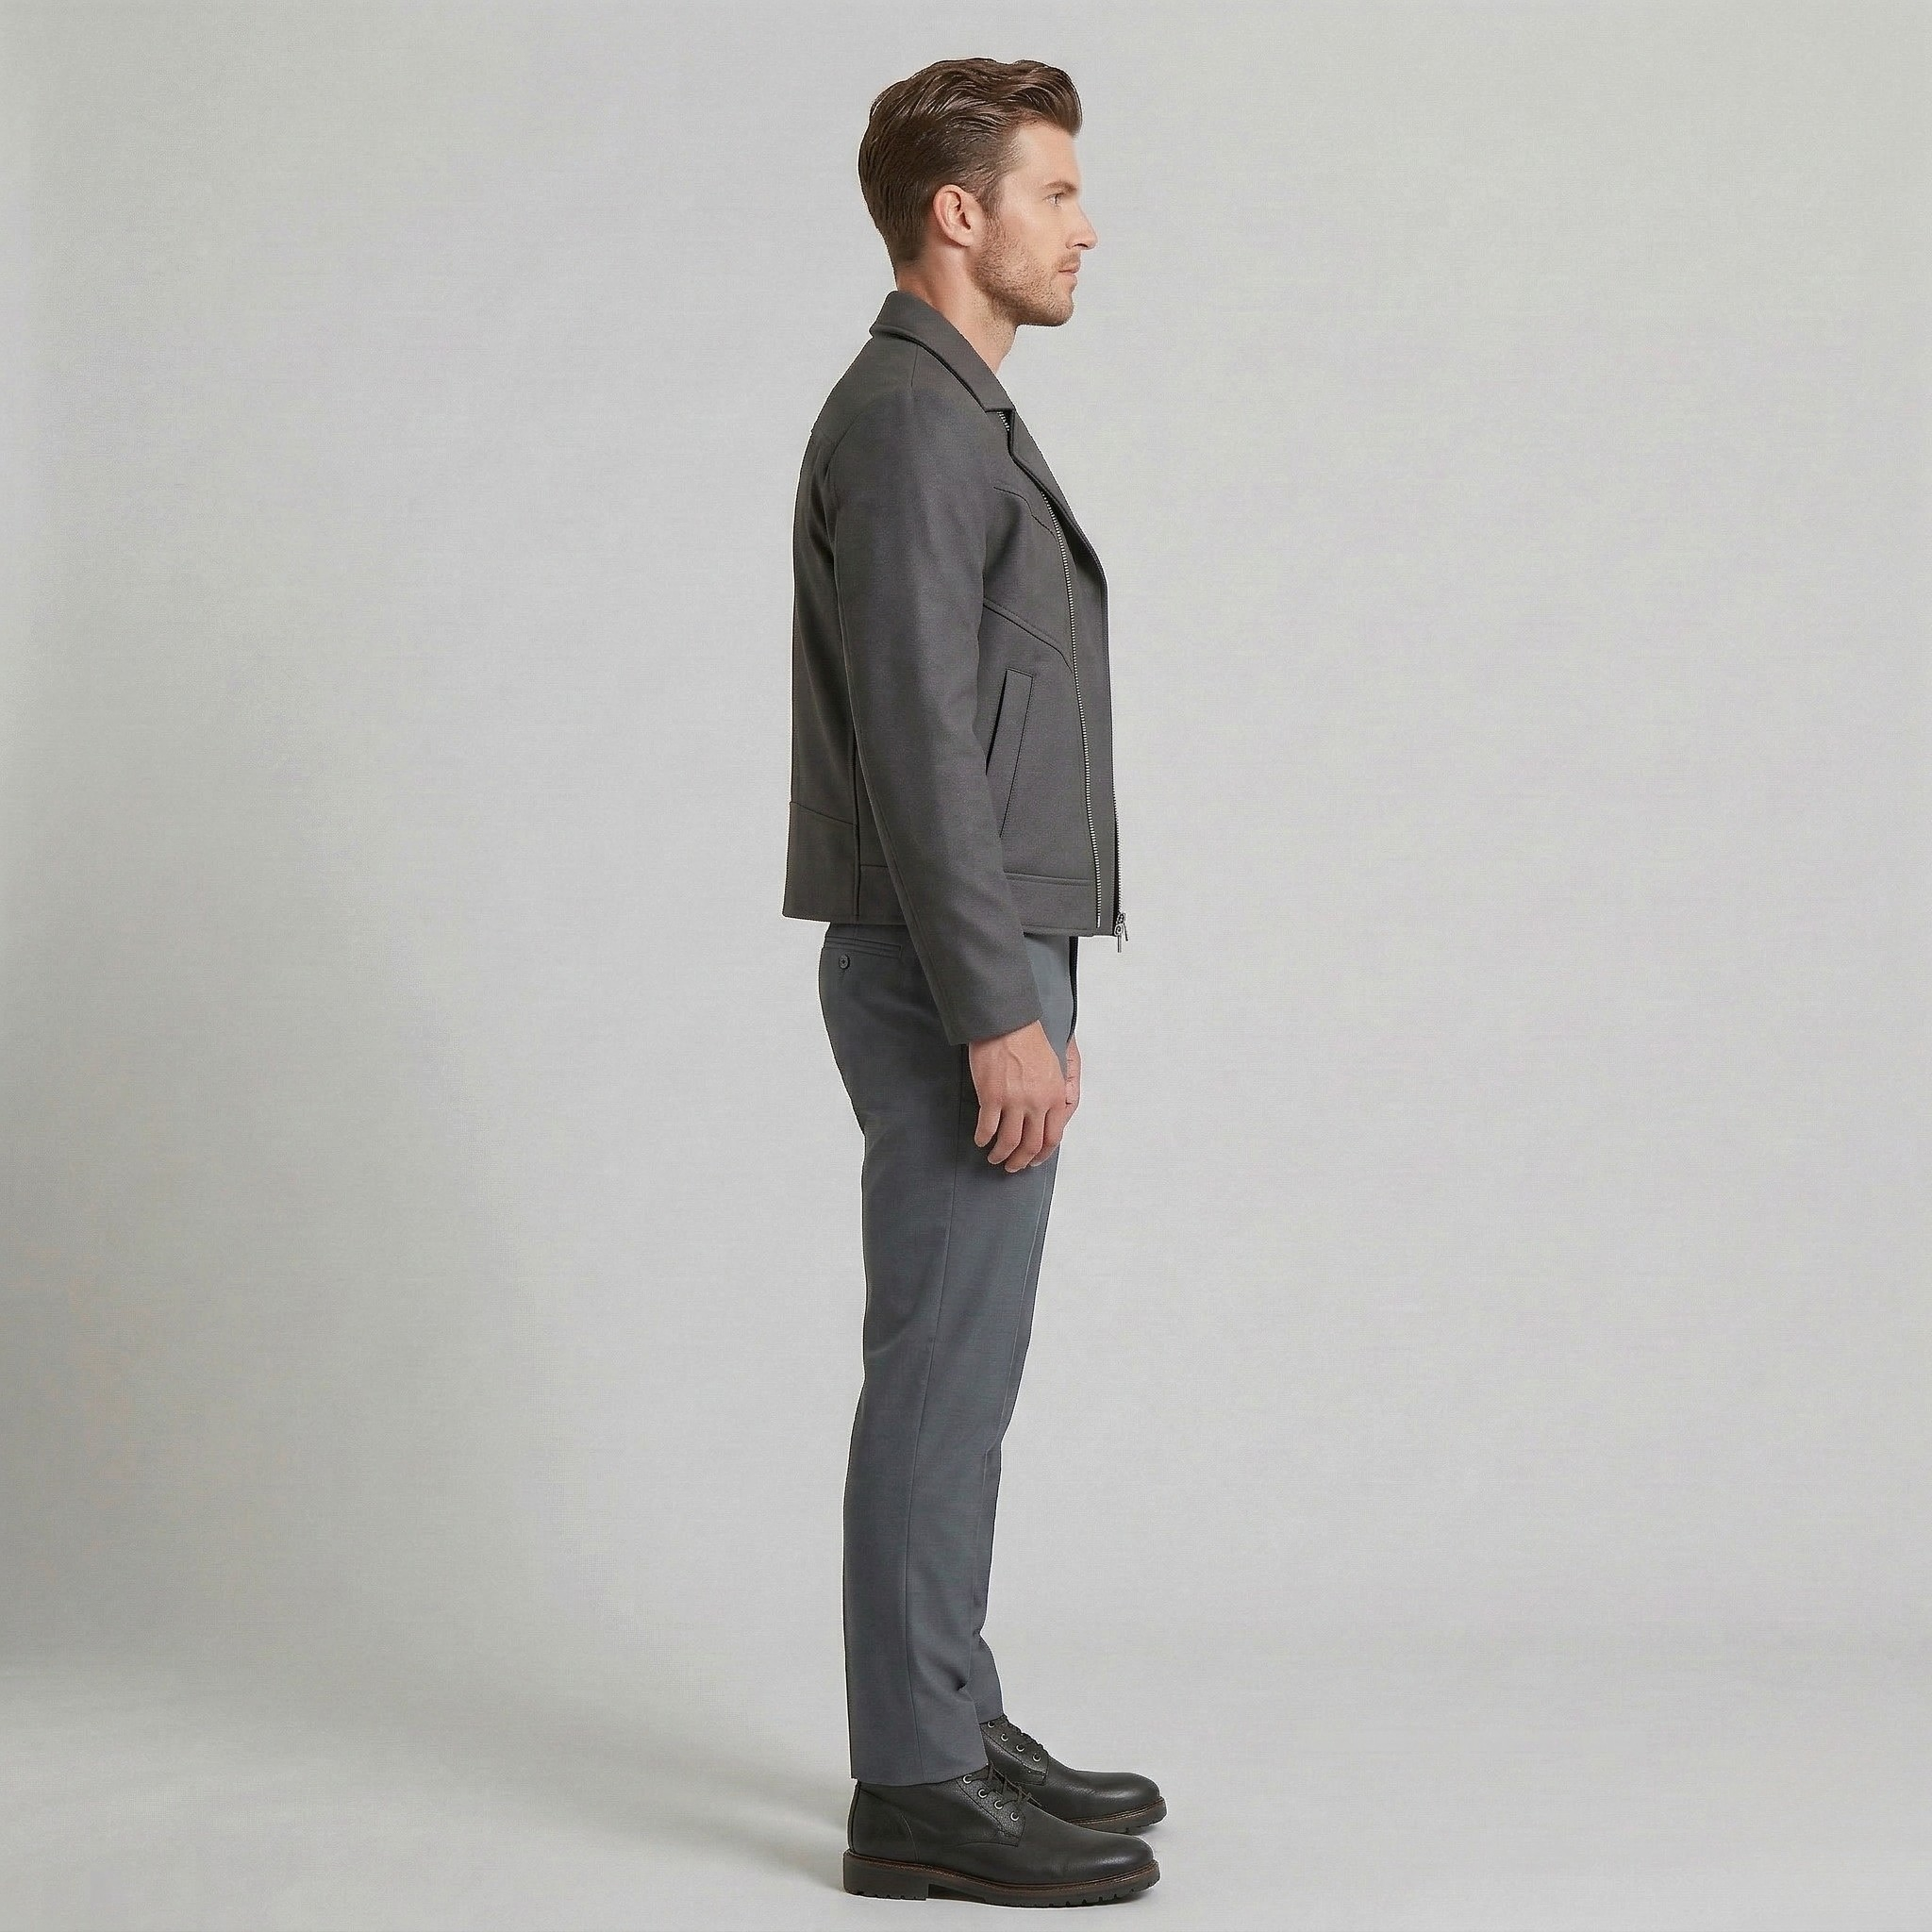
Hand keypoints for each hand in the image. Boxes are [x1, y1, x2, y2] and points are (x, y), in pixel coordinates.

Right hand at [967, 1020, 1075, 1171]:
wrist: (1006, 1024)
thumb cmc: (1029, 1041)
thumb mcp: (1054, 1067)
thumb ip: (1055, 1093)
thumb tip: (1050, 1117)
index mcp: (1054, 1096)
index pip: (1052, 1137)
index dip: (1042, 1154)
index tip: (1034, 1160)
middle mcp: (1037, 1103)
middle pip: (1031, 1145)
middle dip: (1021, 1161)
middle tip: (1012, 1166)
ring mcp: (1014, 1102)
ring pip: (1008, 1142)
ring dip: (1000, 1155)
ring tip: (994, 1157)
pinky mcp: (991, 1097)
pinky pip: (987, 1128)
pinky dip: (983, 1138)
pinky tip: (980, 1140)